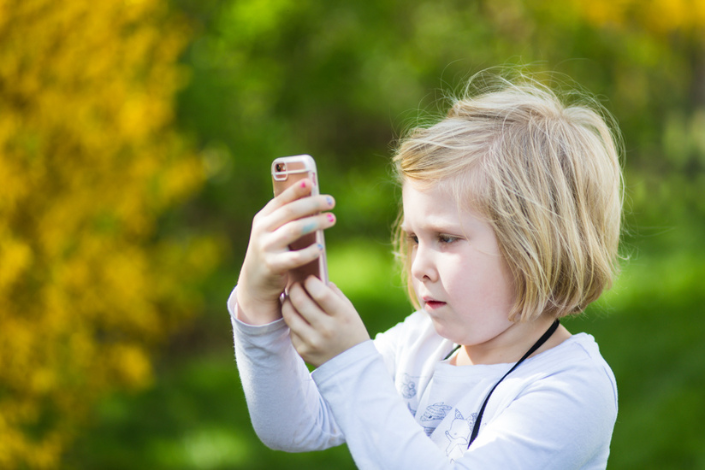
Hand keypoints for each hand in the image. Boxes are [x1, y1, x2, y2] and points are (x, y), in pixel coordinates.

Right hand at [236, 179, 335, 324]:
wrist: (255, 282)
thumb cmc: (272, 252)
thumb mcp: (273, 232)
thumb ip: (287, 219)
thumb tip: (314, 199)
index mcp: (262, 218)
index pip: (280, 199)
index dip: (296, 189)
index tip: (311, 182)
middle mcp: (262, 230)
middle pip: (290, 211)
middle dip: (312, 204)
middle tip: (330, 201)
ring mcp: (265, 247)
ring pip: (294, 229)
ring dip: (315, 222)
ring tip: (331, 219)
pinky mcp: (272, 265)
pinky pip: (295, 257)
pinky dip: (310, 251)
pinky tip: (321, 247)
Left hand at [282, 276, 369, 366]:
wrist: (352, 365)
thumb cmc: (351, 331)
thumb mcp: (349, 311)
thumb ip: (334, 293)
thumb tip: (316, 278)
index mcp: (341, 316)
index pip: (320, 293)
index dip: (311, 282)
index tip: (309, 279)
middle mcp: (326, 329)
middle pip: (300, 301)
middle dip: (295, 289)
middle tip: (295, 285)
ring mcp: (313, 341)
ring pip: (290, 315)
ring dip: (287, 302)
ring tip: (290, 298)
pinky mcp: (303, 350)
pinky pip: (291, 329)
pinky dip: (291, 319)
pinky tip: (295, 315)